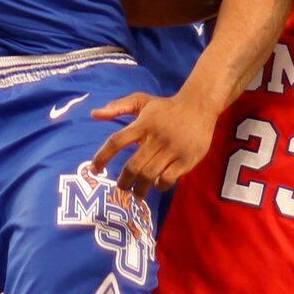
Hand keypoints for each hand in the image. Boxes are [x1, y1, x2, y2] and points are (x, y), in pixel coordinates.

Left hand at [88, 89, 214, 196]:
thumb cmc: (166, 107)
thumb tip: (94, 115)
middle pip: (133, 166)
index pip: (117, 141)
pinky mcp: (186, 159)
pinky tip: (157, 185)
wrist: (199, 106)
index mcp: (143, 124)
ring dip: (139, 189)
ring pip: (149, 175)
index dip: (102, 157)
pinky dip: (160, 186)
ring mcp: (172, 149)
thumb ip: (117, 107)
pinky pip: (168, 178)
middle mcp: (156, 137)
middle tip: (121, 187)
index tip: (94, 170)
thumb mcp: (142, 101)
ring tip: (136, 193)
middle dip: (123, 181)